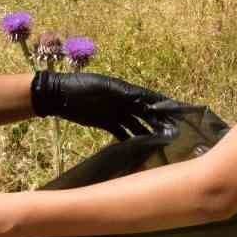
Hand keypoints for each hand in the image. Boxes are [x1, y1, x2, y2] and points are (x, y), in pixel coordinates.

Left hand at [31, 72, 175, 138]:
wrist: (57, 95)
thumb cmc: (79, 86)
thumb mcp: (102, 87)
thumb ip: (122, 92)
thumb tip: (144, 98)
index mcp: (125, 90)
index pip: (149, 99)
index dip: (164, 106)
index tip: (179, 114)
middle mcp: (123, 101)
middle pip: (145, 113)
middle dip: (159, 123)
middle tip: (172, 135)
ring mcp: (115, 113)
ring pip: (136, 124)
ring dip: (146, 133)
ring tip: (159, 145)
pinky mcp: (106, 123)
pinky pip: (122, 133)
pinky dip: (129, 140)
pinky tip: (138, 150)